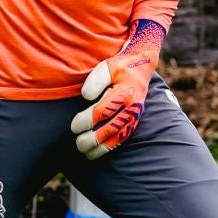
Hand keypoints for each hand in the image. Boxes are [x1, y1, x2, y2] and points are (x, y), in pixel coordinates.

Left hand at [70, 20, 164, 159]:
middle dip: (93, 140)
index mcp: (124, 93)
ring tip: (86, 153)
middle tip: (78, 144)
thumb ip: (96, 79)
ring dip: (102, 148)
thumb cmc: (121, 65)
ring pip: (119, 137)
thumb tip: (86, 96)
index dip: (86, 121)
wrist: (143, 64)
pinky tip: (98, 151)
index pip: (102, 112)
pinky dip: (111, 146)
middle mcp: (132, 107)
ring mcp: (135, 115)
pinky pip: (123, 137)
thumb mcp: (108, 66)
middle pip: (111, 129)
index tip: (74, 126)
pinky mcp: (135, 120)